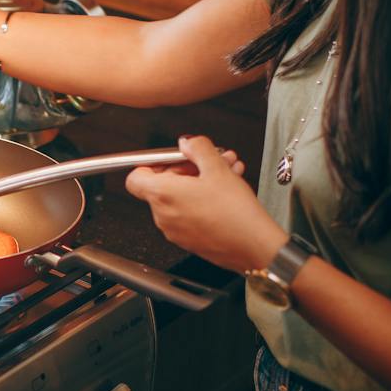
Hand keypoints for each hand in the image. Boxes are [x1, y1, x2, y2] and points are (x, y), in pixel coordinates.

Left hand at [124, 136, 286, 272]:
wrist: (255, 247)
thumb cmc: (235, 213)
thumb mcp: (217, 168)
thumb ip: (198, 148)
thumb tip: (188, 142)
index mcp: (162, 195)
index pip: (135, 177)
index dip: (152, 164)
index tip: (172, 158)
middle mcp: (163, 216)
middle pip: (162, 185)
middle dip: (188, 168)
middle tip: (210, 161)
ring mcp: (175, 231)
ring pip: (180, 198)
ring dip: (200, 181)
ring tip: (227, 171)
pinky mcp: (189, 240)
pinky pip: (189, 213)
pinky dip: (203, 199)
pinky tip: (227, 190)